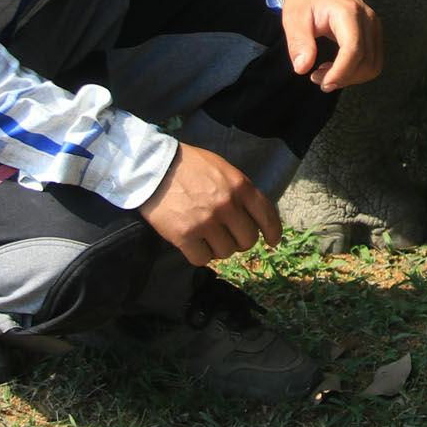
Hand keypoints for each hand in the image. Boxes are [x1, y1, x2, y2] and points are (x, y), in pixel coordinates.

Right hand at [138, 142, 281, 265]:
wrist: (153, 167)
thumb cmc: (189, 167)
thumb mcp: (223, 169)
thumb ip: (240, 191)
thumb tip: (255, 216)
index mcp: (240, 186)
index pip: (267, 216)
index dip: (273, 232)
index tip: (272, 241)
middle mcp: (227, 205)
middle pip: (248, 240)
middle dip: (239, 241)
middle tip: (227, 235)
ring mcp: (206, 222)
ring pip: (226, 252)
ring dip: (218, 248)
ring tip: (206, 236)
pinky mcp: (185, 236)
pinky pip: (203, 260)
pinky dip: (200, 255)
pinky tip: (193, 244)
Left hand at [280, 0, 381, 91]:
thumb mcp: (294, 18)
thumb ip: (298, 42)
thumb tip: (302, 68)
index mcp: (347, 12)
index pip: (353, 49)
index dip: (340, 72)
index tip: (323, 83)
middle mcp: (367, 18)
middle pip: (366, 61)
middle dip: (343, 77)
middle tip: (318, 78)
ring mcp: (374, 24)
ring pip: (373, 64)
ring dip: (351, 77)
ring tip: (327, 73)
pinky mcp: (374, 31)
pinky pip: (373, 60)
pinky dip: (357, 71)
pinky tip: (337, 67)